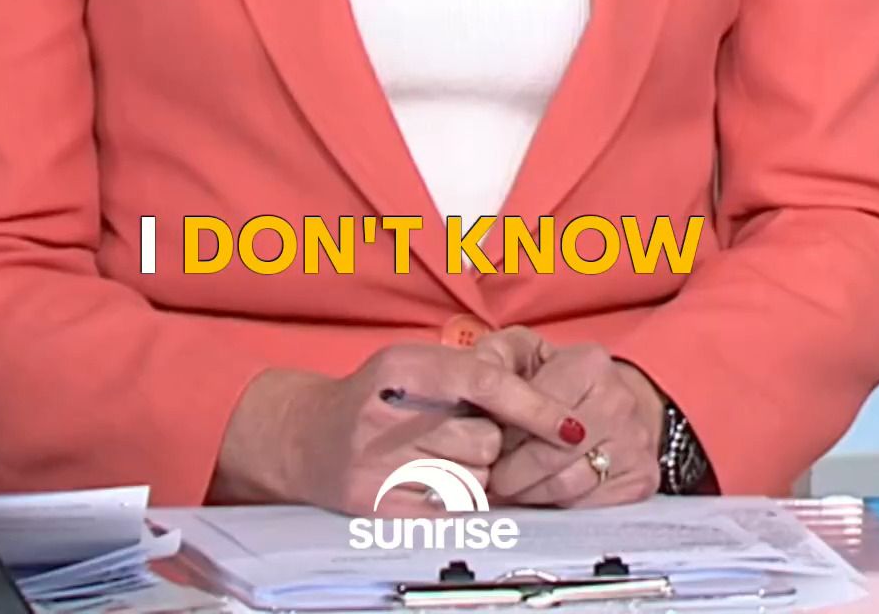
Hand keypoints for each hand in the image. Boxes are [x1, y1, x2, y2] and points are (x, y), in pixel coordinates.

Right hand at [211, 340, 594, 513]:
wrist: (307, 437)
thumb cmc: (374, 396)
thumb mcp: (413, 365)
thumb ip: (467, 373)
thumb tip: (537, 402)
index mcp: (402, 368)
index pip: (484, 383)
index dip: (534, 406)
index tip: (571, 425)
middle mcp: (388, 417)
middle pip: (485, 443)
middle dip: (488, 443)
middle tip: (459, 435)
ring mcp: (380, 467)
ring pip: (473, 483)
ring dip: (473, 476)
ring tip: (439, 458)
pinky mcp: (379, 509)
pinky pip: (449, 514)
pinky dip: (454, 502)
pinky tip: (429, 483)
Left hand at [479, 338, 663, 507]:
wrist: (615, 405)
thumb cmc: (556, 380)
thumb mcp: (523, 352)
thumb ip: (494, 357)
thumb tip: (472, 376)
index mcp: (590, 363)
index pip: (537, 409)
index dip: (504, 433)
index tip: (484, 447)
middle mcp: (620, 401)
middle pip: (551, 454)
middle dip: (512, 472)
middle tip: (491, 480)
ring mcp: (636, 442)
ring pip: (568, 485)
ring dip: (530, 493)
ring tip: (509, 489)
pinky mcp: (642, 478)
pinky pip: (588, 504)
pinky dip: (557, 505)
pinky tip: (540, 494)